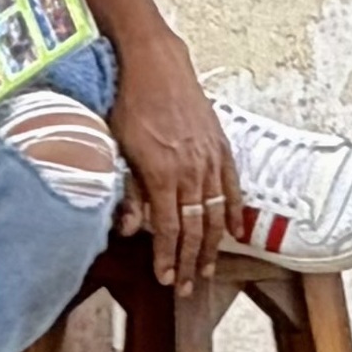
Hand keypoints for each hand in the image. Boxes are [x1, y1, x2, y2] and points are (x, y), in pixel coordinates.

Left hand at [107, 39, 235, 295]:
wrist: (155, 64)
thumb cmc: (128, 102)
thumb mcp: (117, 144)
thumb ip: (130, 189)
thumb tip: (131, 228)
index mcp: (162, 172)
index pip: (168, 227)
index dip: (168, 257)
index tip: (165, 278)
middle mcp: (191, 170)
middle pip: (194, 228)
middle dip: (189, 261)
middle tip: (184, 287)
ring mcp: (210, 159)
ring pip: (214, 213)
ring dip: (211, 246)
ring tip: (207, 270)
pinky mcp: (221, 147)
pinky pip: (231, 187)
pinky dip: (233, 212)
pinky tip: (233, 232)